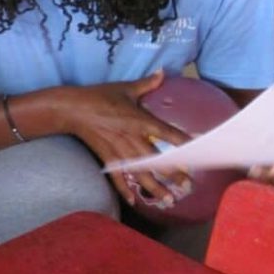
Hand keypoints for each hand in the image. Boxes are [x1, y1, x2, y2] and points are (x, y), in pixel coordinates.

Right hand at [62, 70, 191, 206]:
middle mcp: (133, 139)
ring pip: (140, 173)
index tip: (200, 151)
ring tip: (168, 200)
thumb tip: (163, 72)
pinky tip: (133, 201)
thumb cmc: (99, 96)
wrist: (73, 108)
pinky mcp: (107, 157)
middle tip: (188, 187)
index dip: (185, 143)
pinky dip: (124, 190)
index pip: (169, 134)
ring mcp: (119, 151)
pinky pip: (117, 178)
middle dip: (174, 175)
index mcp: (141, 120)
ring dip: (155, 188)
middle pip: (158, 161)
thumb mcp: (125, 88)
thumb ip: (147, 83)